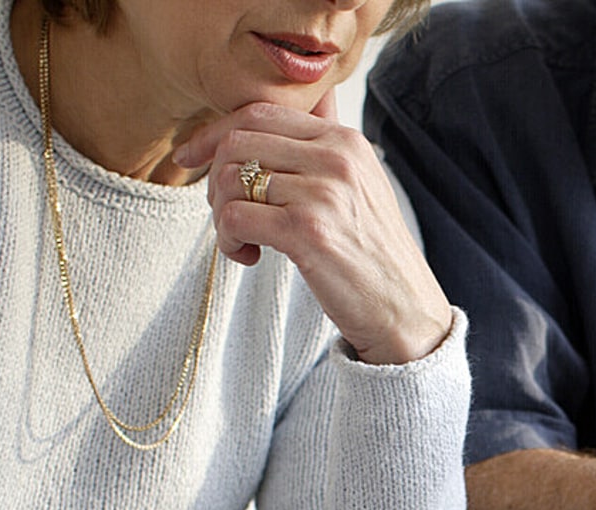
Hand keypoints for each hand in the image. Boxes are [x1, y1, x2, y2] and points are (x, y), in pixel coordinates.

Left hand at [174, 93, 452, 365]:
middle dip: (214, 179)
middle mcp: (336, 157)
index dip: (213, 134)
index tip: (189, 158)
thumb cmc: (374, 258)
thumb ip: (325, 148)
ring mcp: (323, 193)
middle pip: (237, 142)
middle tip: (227, 215)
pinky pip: (235, 218)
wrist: (406, 312)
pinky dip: (228, 240)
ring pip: (231, 180)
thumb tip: (296, 111)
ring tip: (243, 241)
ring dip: (221, 216)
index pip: (259, 112)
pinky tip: (249, 256)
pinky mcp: (308, 233)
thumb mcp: (360, 188)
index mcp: (345, 140)